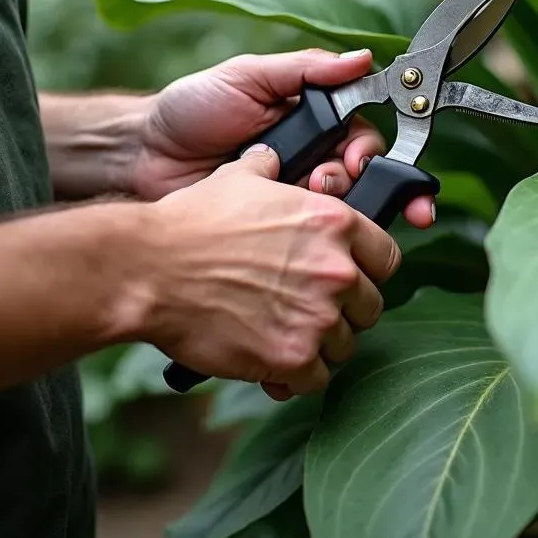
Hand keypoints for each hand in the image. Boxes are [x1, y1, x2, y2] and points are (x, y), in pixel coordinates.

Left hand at [131, 48, 433, 227]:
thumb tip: (363, 58)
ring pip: (339, 209)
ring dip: (338, 205)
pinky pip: (305, 235)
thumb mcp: (249, 76)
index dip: (373, 150)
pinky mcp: (272, 228)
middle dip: (369, 184)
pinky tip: (298, 226)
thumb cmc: (193, 108)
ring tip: (311, 193)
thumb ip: (306, 68)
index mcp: (313, 121)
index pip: (362, 136)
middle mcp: (310, 159)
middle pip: (363, 178)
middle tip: (340, 182)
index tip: (363, 159)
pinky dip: (311, 234)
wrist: (141, 156)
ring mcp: (291, 196)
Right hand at [136, 147, 398, 396]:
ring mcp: (317, 317)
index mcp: (335, 223)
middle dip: (345, 312)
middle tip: (311, 310)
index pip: (387, 257)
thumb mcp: (239, 178)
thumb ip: (269, 168)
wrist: (150, 269)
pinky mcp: (292, 357)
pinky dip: (296, 377)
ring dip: (320, 345)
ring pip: (344, 345)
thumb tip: (271, 157)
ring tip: (287, 336)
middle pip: (370, 306)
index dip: (368, 270)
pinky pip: (315, 380)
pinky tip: (274, 365)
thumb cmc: (191, 222)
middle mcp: (336, 270)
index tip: (351, 277)